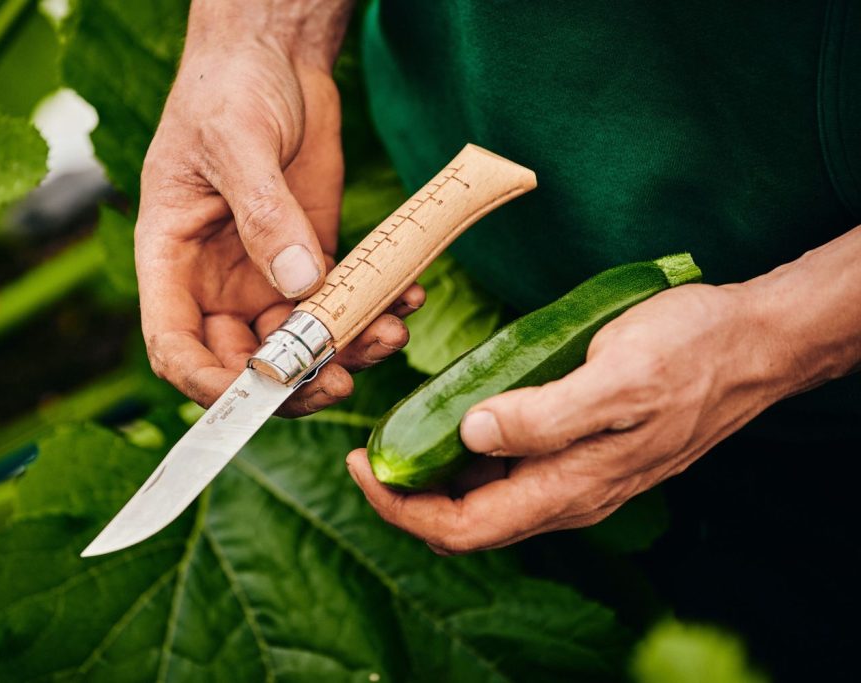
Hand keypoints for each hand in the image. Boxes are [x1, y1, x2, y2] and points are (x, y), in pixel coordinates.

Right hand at [136, 1, 420, 415]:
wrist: (274, 56)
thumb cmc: (230, 88)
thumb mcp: (237, 142)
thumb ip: (264, 213)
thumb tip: (300, 285)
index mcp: (171, 259)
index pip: (175, 346)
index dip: (209, 385)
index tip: (260, 394)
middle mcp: (215, 281)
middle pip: (244, 361)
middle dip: (292, 380)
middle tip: (342, 379)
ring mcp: (265, 275)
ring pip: (301, 344)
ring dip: (345, 352)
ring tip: (391, 331)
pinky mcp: (312, 260)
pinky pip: (341, 305)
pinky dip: (374, 311)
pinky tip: (407, 297)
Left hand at [347, 283, 795, 553]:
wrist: (748, 346)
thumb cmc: (688, 353)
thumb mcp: (617, 376)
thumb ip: (545, 415)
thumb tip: (470, 434)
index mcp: (569, 486)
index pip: (463, 528)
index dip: (401, 508)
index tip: (361, 463)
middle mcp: (567, 493)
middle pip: (466, 521)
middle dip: (406, 496)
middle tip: (368, 448)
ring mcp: (574, 474)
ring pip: (485, 496)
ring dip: (434, 475)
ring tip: (398, 431)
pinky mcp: (580, 449)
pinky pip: (510, 468)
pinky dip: (469, 451)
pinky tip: (453, 414)